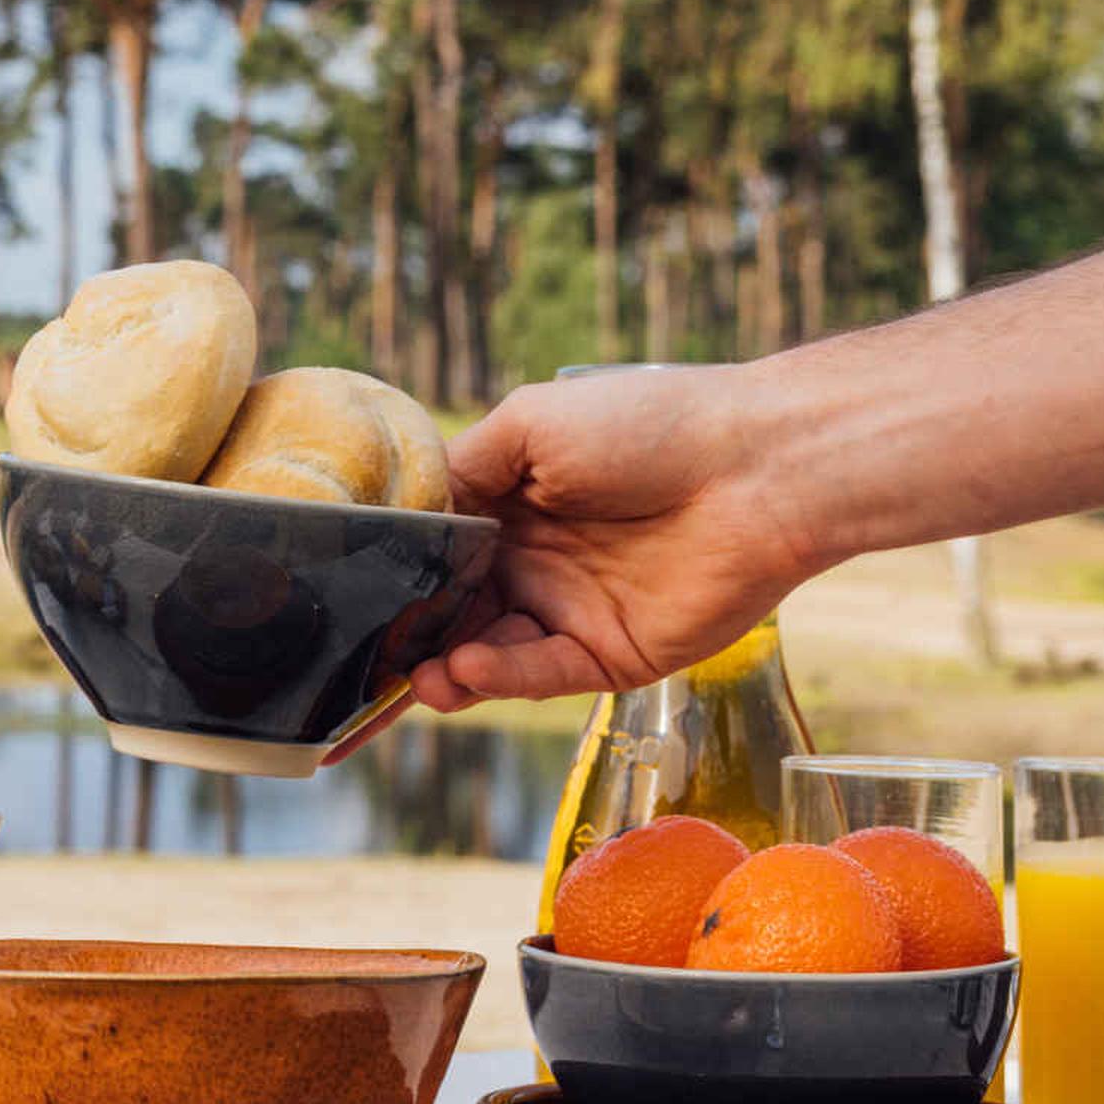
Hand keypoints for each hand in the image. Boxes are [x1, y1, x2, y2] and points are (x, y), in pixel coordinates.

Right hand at [410, 367, 836, 709]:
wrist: (757, 470)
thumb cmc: (647, 427)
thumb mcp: (529, 426)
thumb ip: (462, 470)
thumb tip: (405, 513)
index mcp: (511, 507)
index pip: (437, 554)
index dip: (393, 578)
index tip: (345, 597)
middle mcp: (534, 563)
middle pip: (453, 613)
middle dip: (410, 639)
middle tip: (370, 656)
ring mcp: (571, 612)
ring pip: (488, 655)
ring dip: (447, 670)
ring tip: (421, 677)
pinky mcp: (611, 654)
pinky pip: (541, 672)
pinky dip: (500, 676)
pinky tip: (467, 670)